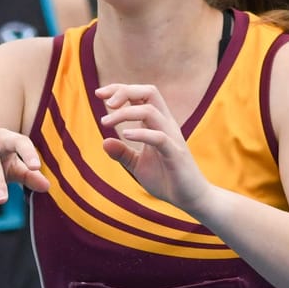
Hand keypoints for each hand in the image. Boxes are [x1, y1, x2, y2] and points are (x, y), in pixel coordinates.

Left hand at [97, 83, 214, 213]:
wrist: (190, 198)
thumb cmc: (166, 178)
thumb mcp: (137, 165)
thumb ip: (122, 153)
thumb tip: (104, 142)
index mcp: (157, 123)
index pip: (141, 95)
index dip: (120, 89)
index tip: (99, 94)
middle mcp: (166, 124)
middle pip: (149, 92)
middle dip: (125, 91)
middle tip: (104, 101)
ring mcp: (172, 137)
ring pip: (151, 111)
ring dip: (125, 113)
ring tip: (105, 122)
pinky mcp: (175, 154)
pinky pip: (159, 137)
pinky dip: (141, 133)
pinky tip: (125, 135)